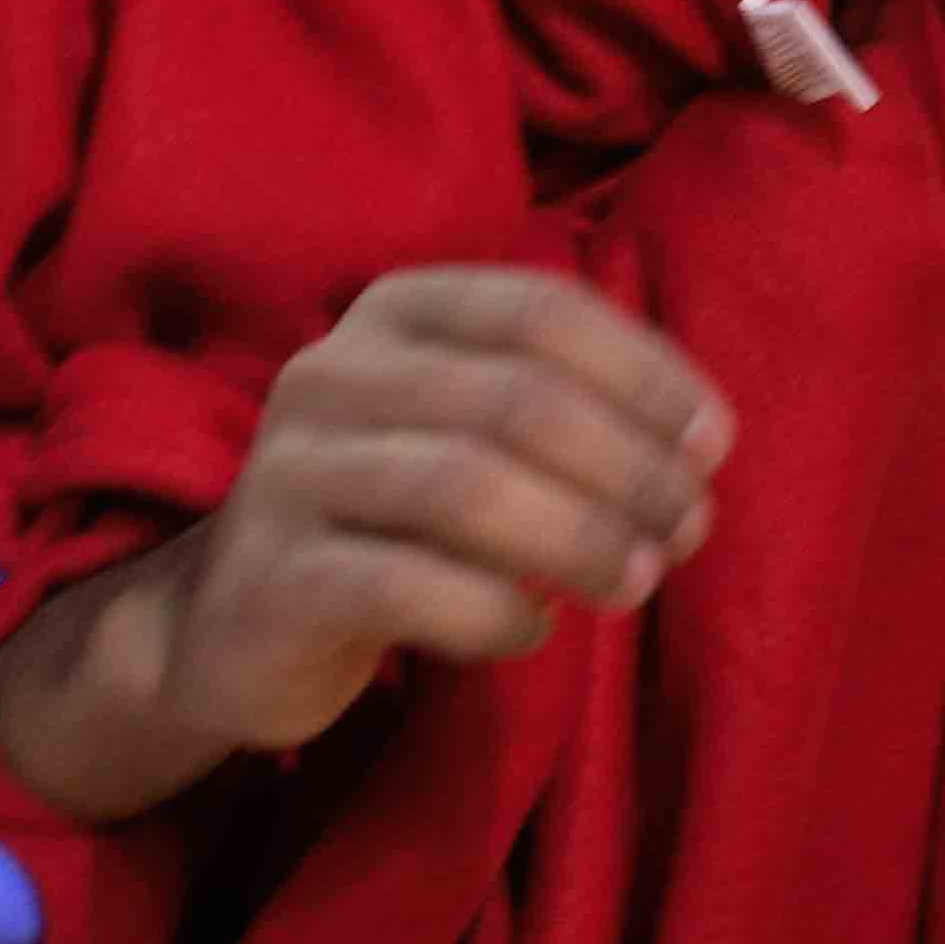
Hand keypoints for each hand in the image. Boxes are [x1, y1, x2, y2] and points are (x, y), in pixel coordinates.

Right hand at [0, 266, 730, 823]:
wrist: (232, 626)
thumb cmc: (391, 519)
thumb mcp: (470, 435)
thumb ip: (569, 415)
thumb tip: (699, 446)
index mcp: (395, 311)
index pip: (540, 311)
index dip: (642, 372)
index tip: (712, 444)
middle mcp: (331, 370)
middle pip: (513, 399)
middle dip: (625, 466)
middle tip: (687, 529)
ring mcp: (291, 471)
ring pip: (463, 486)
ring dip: (577, 538)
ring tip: (638, 582)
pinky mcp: (273, 576)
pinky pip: (408, 587)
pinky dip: (494, 613)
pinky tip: (534, 633)